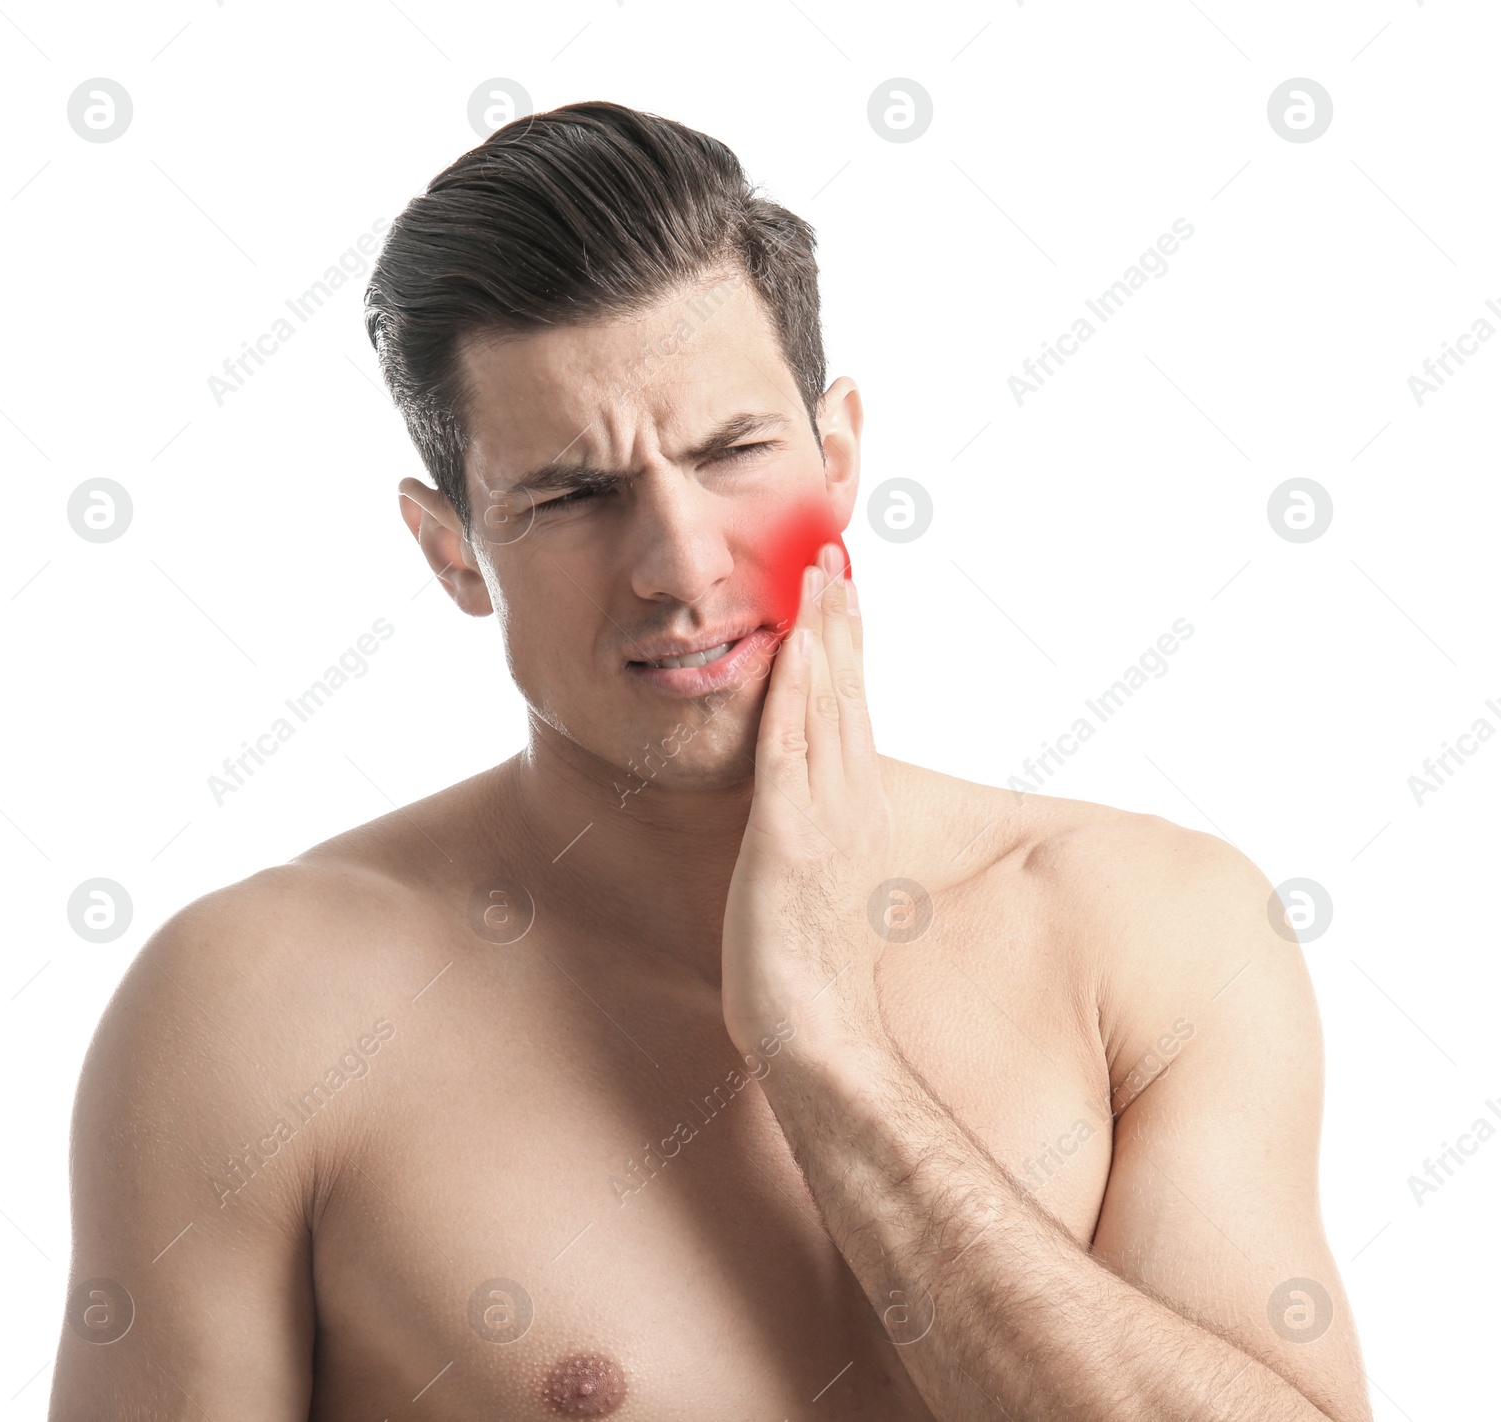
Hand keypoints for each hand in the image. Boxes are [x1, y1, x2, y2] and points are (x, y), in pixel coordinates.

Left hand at [720, 541, 895, 1065]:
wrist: (818, 1036)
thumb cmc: (808, 973)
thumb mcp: (816, 887)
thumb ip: (817, 839)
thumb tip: (806, 817)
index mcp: (855, 811)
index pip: (852, 710)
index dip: (846, 647)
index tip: (840, 591)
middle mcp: (849, 802)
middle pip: (846, 691)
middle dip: (839, 618)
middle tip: (833, 551)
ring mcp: (824, 817)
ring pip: (826, 705)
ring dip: (823, 634)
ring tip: (821, 570)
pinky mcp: (789, 840)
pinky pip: (791, 750)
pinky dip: (795, 692)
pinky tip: (793, 646)